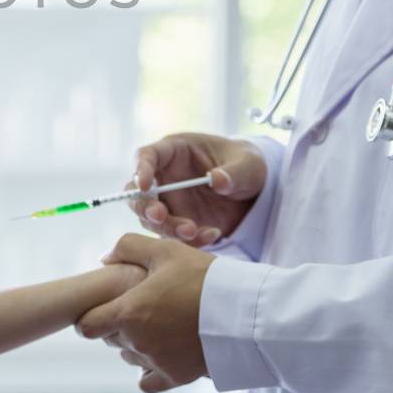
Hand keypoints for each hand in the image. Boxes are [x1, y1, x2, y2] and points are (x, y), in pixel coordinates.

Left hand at [76, 233, 214, 392]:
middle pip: (109, 339)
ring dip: (135, 344)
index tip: (105, 306)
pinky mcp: (176, 377)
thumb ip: (128, 247)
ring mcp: (156, 362)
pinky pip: (148, 382)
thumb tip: (104, 258)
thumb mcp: (165, 250)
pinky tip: (160, 355)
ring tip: (159, 324)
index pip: (87, 326)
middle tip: (142, 307)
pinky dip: (149, 371)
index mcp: (128, 312)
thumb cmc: (203, 277)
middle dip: (117, 324)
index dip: (91, 315)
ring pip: (129, 357)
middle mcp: (137, 342)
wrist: (244, 311)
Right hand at [127, 132, 266, 246]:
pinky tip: (212, 235)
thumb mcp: (248, 163)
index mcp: (174, 151)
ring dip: (167, 228)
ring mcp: (169, 203)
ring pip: (151, 219)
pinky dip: (188, 241)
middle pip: (138, 192)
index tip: (145, 186)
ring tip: (193, 232)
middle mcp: (164, 177)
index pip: (146, 155)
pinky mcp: (178, 224)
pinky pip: (173, 236)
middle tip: (161, 216)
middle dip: (145, 206)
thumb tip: (216, 179)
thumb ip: (234, 171)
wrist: (254, 193)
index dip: (141, 169)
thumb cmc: (246, 165)